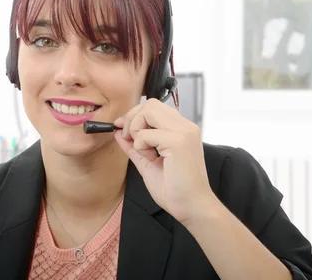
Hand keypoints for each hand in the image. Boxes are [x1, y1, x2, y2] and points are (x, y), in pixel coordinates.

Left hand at [114, 98, 218, 224]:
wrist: (192, 208)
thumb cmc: (175, 189)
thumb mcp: (148, 163)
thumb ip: (134, 146)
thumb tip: (118, 132)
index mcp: (182, 130)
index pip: (153, 106)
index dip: (134, 115)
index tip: (122, 130)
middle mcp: (185, 127)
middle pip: (149, 104)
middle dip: (132, 118)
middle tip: (129, 139)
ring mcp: (183, 133)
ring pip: (148, 111)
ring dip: (136, 129)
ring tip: (143, 150)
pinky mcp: (178, 143)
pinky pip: (146, 133)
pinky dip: (140, 145)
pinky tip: (150, 158)